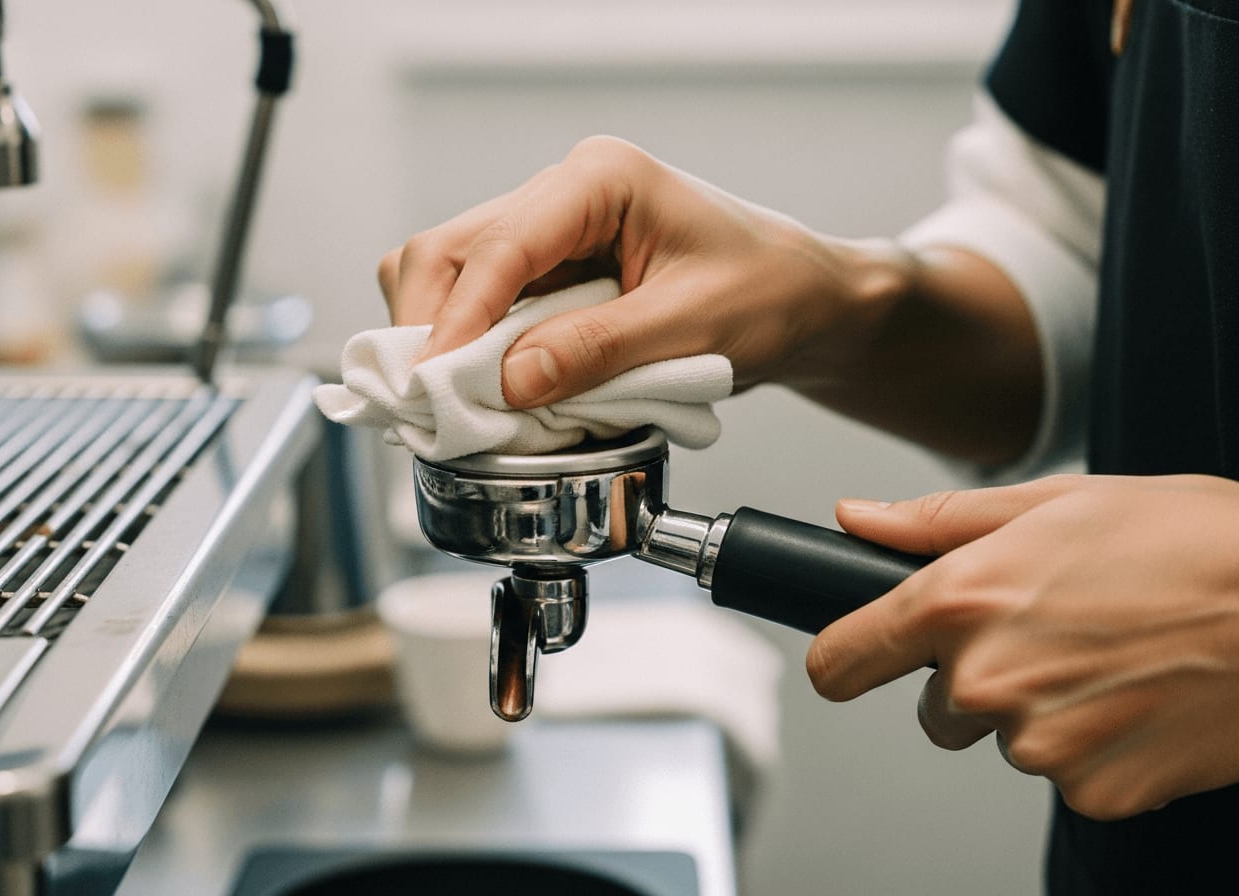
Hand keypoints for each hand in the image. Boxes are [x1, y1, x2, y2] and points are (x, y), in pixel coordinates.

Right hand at [377, 135, 1040, 462]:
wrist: (807, 303)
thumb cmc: (771, 295)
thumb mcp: (692, 328)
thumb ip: (596, 351)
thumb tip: (506, 383)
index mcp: (600, 180)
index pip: (499, 245)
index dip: (456, 320)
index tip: (433, 384)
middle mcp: (564, 193)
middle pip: (450, 252)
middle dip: (430, 328)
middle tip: (430, 404)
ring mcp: (553, 231)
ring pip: (454, 278)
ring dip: (447, 343)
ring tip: (462, 406)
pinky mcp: (552, 273)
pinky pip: (486, 308)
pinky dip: (476, 353)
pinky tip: (492, 392)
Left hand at [808, 473, 1238, 819]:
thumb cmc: (1195, 543)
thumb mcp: (1057, 502)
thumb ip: (938, 521)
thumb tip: (858, 519)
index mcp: (961, 601)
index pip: (840, 661)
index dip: (845, 658)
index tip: (857, 658)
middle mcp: (987, 680)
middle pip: (931, 706)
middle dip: (974, 677)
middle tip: (1051, 632)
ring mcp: (1041, 745)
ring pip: (1002, 738)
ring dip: (1038, 709)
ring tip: (1109, 656)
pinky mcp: (1097, 791)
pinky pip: (1066, 774)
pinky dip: (1094, 746)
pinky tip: (1138, 699)